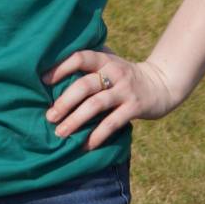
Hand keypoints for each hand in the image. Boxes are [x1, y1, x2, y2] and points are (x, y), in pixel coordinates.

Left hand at [44, 49, 179, 149]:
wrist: (161, 84)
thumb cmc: (123, 75)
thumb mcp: (108, 62)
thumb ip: (88, 63)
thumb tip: (48, 70)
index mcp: (104, 59)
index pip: (80, 57)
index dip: (60, 67)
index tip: (42, 80)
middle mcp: (114, 73)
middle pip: (84, 86)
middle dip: (64, 102)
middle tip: (48, 116)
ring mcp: (125, 91)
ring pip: (95, 105)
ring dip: (75, 120)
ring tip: (60, 133)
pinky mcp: (135, 108)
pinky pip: (112, 123)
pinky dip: (97, 135)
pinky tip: (85, 146)